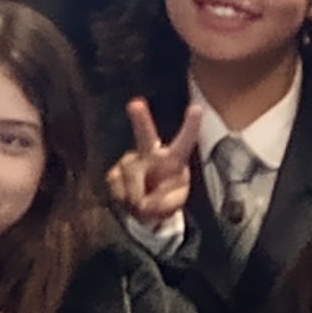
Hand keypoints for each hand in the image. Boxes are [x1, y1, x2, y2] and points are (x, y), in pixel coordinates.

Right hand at [104, 99, 201, 227]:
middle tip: (136, 103)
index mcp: (174, 159)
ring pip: (131, 174)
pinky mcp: (114, 172)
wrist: (145, 209)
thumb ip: (161, 205)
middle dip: (140, 119)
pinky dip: (123, 198)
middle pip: (145, 135)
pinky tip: (129, 199)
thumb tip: (140, 203)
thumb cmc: (165, 200)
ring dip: (135, 194)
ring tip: (141, 203)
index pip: (184, 142)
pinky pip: (116, 186)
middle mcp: (151, 154)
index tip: (197, 108)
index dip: (190, 126)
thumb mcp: (172, 206)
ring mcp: (130, 161)